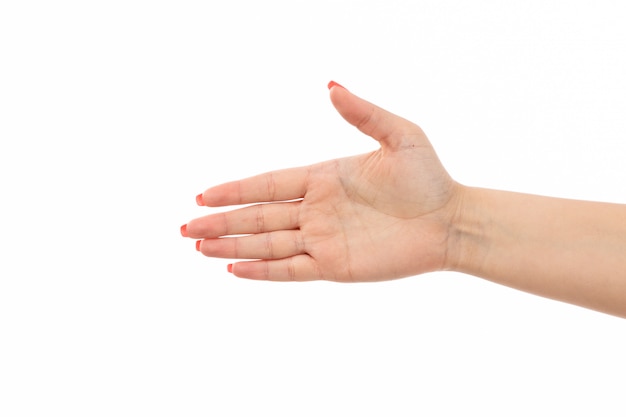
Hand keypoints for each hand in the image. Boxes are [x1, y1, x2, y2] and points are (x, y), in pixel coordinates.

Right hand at [182, 82, 462, 280]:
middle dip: (221, 221)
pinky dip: (263, 270)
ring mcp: (324, 240)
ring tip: (199, 246)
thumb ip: (363, 113)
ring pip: (267, 244)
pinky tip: (235, 268)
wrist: (452, 220)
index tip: (203, 193)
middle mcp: (317, 210)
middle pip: (258, 216)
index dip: (235, 190)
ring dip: (232, 245)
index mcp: (323, 178)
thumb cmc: (428, 177)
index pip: (268, 184)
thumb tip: (330, 86)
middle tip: (185, 227)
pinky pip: (291, 269)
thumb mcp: (399, 134)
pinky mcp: (335, 266)